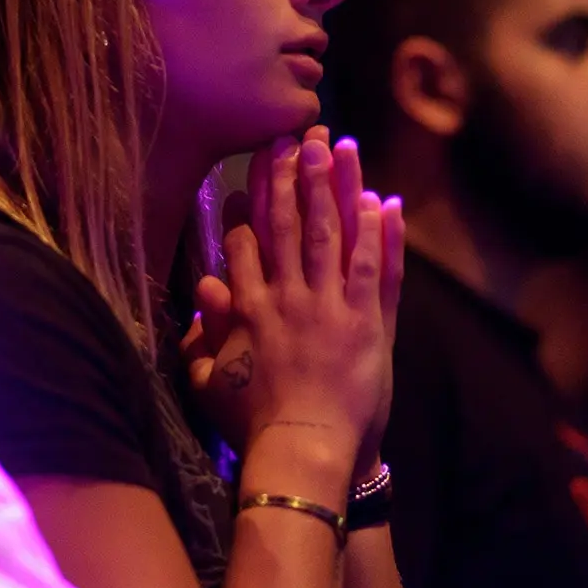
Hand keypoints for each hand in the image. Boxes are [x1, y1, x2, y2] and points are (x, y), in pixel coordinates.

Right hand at [184, 130, 390, 479]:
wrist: (304, 452)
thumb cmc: (254, 427)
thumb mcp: (211, 381)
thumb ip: (204, 334)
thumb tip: (204, 289)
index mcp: (250, 310)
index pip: (247, 242)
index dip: (253, 200)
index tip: (257, 165)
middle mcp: (290, 298)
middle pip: (289, 225)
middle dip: (293, 176)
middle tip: (297, 136)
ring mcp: (331, 307)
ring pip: (332, 235)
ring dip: (335, 188)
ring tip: (338, 147)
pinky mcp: (367, 324)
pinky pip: (375, 269)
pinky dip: (380, 235)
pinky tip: (382, 200)